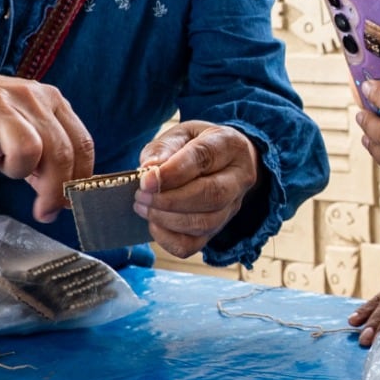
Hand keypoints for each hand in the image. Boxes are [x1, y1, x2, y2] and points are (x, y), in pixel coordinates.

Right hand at [0, 55, 94, 221]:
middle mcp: (26, 94)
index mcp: (48, 98)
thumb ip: (44, 154)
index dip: (78, 182)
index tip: (68, 206)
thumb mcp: (20, 125)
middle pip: (58, 152)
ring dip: (14, 171)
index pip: (80, 144)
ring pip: (27, 151)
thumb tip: (63, 198)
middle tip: (42, 211)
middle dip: (53, 192)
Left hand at [134, 122, 259, 257]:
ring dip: (167, 219)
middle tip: (141, 196)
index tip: (146, 180)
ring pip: (205, 223)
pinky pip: (194, 245)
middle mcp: (239, 178)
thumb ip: (163, 149)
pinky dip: (169, 239)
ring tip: (143, 207)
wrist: (219, 161)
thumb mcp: (179, 134)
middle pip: (212, 195)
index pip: (204, 157)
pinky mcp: (218, 229)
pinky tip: (154, 225)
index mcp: (229, 144)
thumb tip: (149, 169)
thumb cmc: (195, 144)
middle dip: (170, 200)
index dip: (173, 172)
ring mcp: (232, 207)